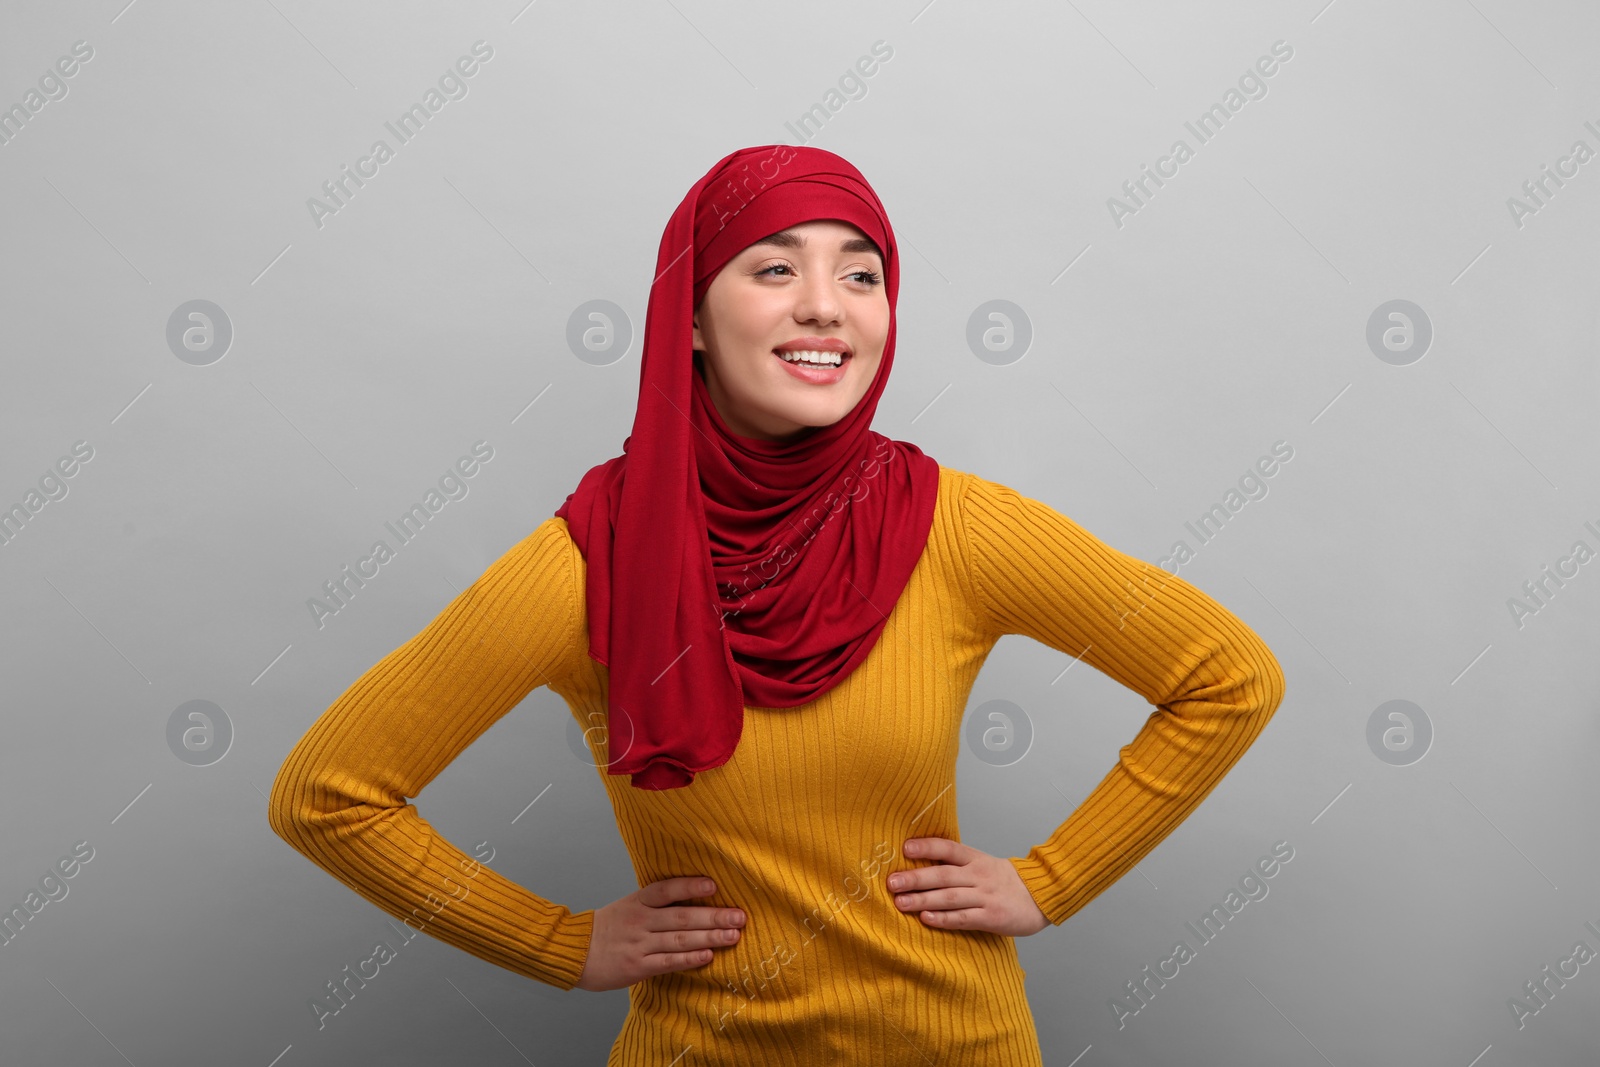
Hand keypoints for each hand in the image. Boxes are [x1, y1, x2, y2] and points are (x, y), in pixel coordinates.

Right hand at [575, 876, 745, 990]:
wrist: (576, 951)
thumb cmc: (610, 927)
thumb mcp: (630, 905)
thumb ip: (659, 902)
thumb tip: (698, 896)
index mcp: (638, 901)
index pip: (666, 890)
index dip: (690, 886)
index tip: (714, 885)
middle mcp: (640, 920)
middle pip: (681, 916)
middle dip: (714, 916)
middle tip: (740, 916)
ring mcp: (639, 944)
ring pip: (680, 940)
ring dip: (709, 937)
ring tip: (733, 936)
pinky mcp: (638, 967)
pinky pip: (668, 962)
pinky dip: (690, 959)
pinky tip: (708, 955)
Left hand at [886, 838, 1049, 936]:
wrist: (1040, 896)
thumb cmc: (1004, 881)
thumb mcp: (983, 864)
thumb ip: (956, 864)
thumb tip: (920, 862)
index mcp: (975, 859)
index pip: (948, 849)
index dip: (927, 847)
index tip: (905, 848)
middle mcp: (979, 875)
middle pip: (944, 875)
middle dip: (915, 878)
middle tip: (892, 882)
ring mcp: (985, 897)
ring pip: (949, 897)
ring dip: (923, 900)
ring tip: (900, 902)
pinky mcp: (991, 917)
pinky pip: (963, 918)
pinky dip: (943, 919)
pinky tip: (926, 919)